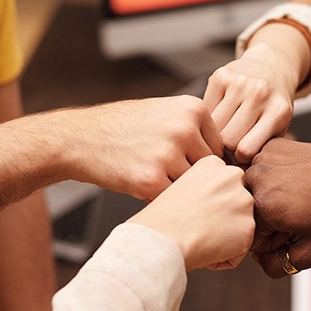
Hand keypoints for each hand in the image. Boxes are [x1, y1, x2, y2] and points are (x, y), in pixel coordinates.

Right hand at [55, 96, 223, 200]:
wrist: (81, 138)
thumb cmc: (126, 128)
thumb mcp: (166, 112)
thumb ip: (196, 129)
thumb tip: (229, 158)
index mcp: (193, 109)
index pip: (219, 146)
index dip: (205, 162)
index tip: (188, 168)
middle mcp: (185, 128)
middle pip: (211, 168)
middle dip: (197, 180)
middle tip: (181, 186)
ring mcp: (168, 154)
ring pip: (194, 186)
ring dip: (182, 192)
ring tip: (163, 188)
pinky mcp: (151, 180)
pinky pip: (173, 199)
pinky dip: (164, 201)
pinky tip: (148, 192)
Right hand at [129, 155, 254, 270]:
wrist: (162, 237)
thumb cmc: (162, 219)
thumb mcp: (181, 187)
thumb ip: (205, 189)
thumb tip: (217, 207)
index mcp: (214, 163)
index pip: (223, 189)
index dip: (207, 207)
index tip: (191, 212)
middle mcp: (234, 176)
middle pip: (235, 206)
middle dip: (220, 221)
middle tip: (195, 226)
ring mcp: (244, 201)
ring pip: (239, 227)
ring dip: (223, 239)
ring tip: (199, 237)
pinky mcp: (249, 227)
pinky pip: (240, 250)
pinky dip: (224, 257)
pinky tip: (205, 249)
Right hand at [204, 41, 300, 163]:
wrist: (272, 66)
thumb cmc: (273, 106)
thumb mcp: (278, 128)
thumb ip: (262, 151)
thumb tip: (237, 178)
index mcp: (278, 111)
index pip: (246, 150)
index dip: (240, 159)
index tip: (240, 157)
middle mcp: (260, 94)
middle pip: (228, 139)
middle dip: (227, 147)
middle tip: (229, 146)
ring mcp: (240, 83)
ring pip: (214, 126)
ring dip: (215, 133)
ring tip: (223, 133)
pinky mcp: (221, 75)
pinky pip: (205, 109)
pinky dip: (208, 117)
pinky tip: (218, 116)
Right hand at [244, 138, 310, 277]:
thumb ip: (277, 266)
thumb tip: (258, 259)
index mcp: (261, 208)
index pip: (251, 237)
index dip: (275, 240)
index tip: (295, 229)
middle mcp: (254, 180)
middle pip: (250, 213)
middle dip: (270, 218)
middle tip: (299, 211)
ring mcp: (261, 159)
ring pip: (254, 191)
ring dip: (270, 196)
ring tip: (299, 194)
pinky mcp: (269, 146)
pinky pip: (262, 170)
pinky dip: (275, 176)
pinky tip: (297, 178)